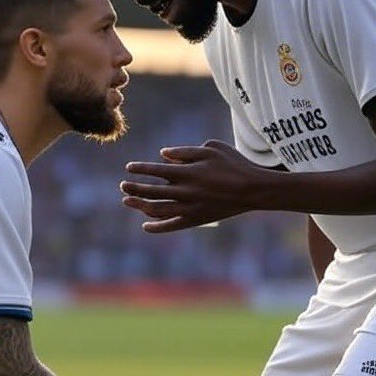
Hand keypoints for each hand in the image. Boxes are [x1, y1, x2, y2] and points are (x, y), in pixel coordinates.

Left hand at [121, 140, 255, 232]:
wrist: (252, 190)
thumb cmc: (233, 164)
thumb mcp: (211, 148)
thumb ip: (185, 151)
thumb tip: (163, 155)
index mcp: (188, 172)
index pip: (156, 171)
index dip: (140, 169)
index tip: (129, 168)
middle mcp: (186, 191)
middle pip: (152, 191)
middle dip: (135, 188)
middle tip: (123, 185)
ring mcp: (190, 208)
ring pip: (158, 209)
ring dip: (140, 206)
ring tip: (127, 201)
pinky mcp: (196, 220)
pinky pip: (172, 226)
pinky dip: (157, 227)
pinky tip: (145, 225)